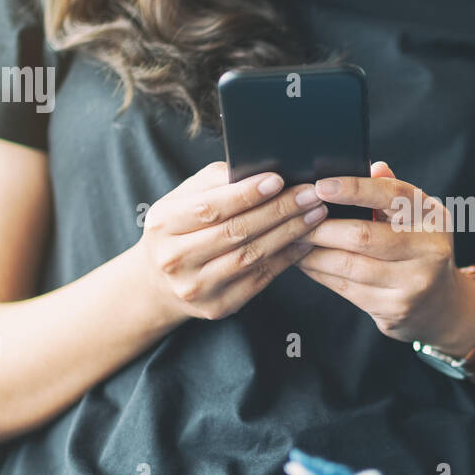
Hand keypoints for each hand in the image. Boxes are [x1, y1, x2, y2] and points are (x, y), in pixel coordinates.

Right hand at [136, 161, 326, 320]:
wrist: (159, 283)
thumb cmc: (179, 230)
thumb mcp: (182, 200)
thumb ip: (214, 182)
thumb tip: (259, 169)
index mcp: (163, 224)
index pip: (210, 207)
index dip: (246, 194)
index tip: (278, 180)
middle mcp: (175, 258)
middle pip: (235, 232)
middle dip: (278, 210)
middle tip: (310, 194)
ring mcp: (196, 286)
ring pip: (251, 256)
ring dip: (289, 233)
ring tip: (315, 214)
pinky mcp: (217, 306)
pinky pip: (259, 279)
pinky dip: (286, 258)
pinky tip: (305, 241)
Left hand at [297, 161, 474, 349]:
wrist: (440, 305)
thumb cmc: (419, 250)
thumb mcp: (416, 218)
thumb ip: (392, 193)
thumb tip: (371, 167)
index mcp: (433, 217)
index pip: (392, 195)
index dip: (354, 189)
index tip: (320, 187)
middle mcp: (430, 249)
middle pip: (363, 235)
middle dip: (321, 227)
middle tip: (294, 219)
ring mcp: (414, 283)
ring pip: (349, 265)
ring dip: (314, 253)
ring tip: (293, 241)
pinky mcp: (394, 309)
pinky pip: (345, 288)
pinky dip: (320, 273)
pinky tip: (306, 263)